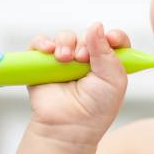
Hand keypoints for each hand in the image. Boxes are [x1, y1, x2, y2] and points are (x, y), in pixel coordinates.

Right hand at [26, 22, 130, 145]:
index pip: (113, 40)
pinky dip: (42, 43)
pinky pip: (40, 43)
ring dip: (66, 43)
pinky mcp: (42, 64)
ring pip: (65, 36)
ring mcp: (64, 61)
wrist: (69, 127)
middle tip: (84, 58)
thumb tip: (96, 26)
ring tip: (65, 59)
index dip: (113, 36)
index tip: (111, 38)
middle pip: (88, 35)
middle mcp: (87, 60)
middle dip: (87, 42)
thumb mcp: (113, 80)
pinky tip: (49, 51)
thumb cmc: (96, 109)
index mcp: (108, 63)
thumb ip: (107, 52)